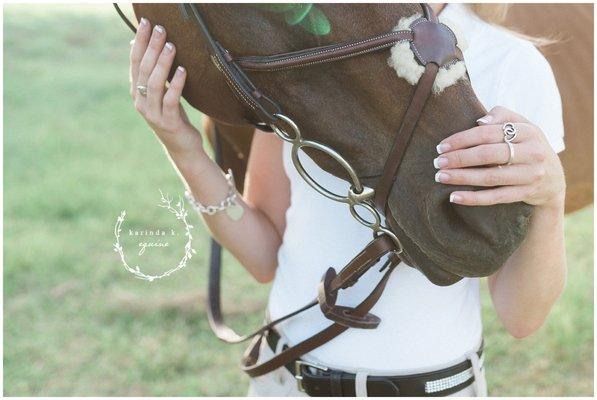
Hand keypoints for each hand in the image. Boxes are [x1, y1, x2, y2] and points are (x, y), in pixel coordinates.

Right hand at [129, 18, 203, 161]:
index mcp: (137, 91)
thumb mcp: (161, 93)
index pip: (135, 61)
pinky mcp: (167, 122)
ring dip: (162, 63)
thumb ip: (152, 74)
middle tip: (161, 29)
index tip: (146, 23)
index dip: (140, 42)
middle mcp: (140, 101)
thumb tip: (142, 45)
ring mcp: (152, 113)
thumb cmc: (173, 115)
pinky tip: (182, 71)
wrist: (182, 147)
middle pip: (143, 70)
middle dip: (151, 48)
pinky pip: (170, 100)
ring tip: (171, 46)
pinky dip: (175, 84)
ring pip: (154, 84)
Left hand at [433, 106, 564, 208]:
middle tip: (437, 162)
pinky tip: (454, 197)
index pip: (488, 133)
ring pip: (490, 177)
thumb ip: (502, 116)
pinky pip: (496, 197)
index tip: (441, 146)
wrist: (553, 178)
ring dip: (461, 178)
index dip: (462, 139)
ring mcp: (530, 175)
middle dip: (459, 158)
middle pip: (488, 155)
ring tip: (440, 176)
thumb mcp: (522, 126)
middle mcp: (532, 153)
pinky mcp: (526, 194)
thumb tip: (479, 121)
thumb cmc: (527, 146)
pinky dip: (473, 198)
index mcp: (528, 131)